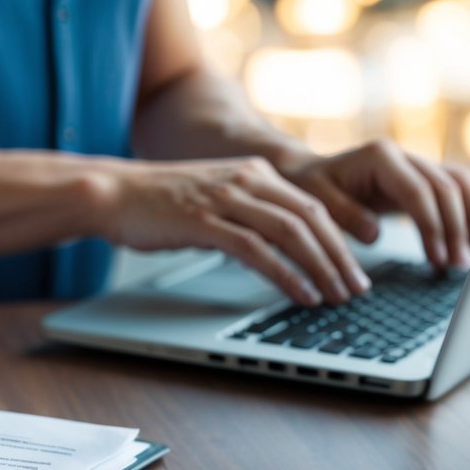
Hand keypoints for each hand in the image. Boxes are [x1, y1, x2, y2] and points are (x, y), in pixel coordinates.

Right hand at [96, 156, 371, 304]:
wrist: (113, 192)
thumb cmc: (158, 201)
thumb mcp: (213, 197)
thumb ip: (246, 211)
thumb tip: (274, 246)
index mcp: (253, 172)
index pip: (312, 205)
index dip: (340, 238)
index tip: (353, 267)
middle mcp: (246, 180)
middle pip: (311, 218)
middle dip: (339, 257)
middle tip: (356, 288)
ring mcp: (226, 199)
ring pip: (291, 233)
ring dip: (321, 268)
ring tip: (336, 297)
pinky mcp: (206, 222)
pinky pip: (257, 250)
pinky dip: (286, 274)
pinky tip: (300, 294)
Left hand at [276, 139, 469, 269]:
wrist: (307, 172)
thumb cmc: (309, 186)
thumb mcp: (315, 199)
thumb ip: (344, 214)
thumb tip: (374, 234)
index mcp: (380, 156)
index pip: (418, 190)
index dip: (433, 225)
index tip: (439, 257)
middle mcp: (403, 155)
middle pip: (448, 186)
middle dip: (458, 227)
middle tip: (461, 265)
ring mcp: (416, 165)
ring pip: (461, 184)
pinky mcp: (421, 179)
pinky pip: (455, 192)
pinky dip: (469, 215)